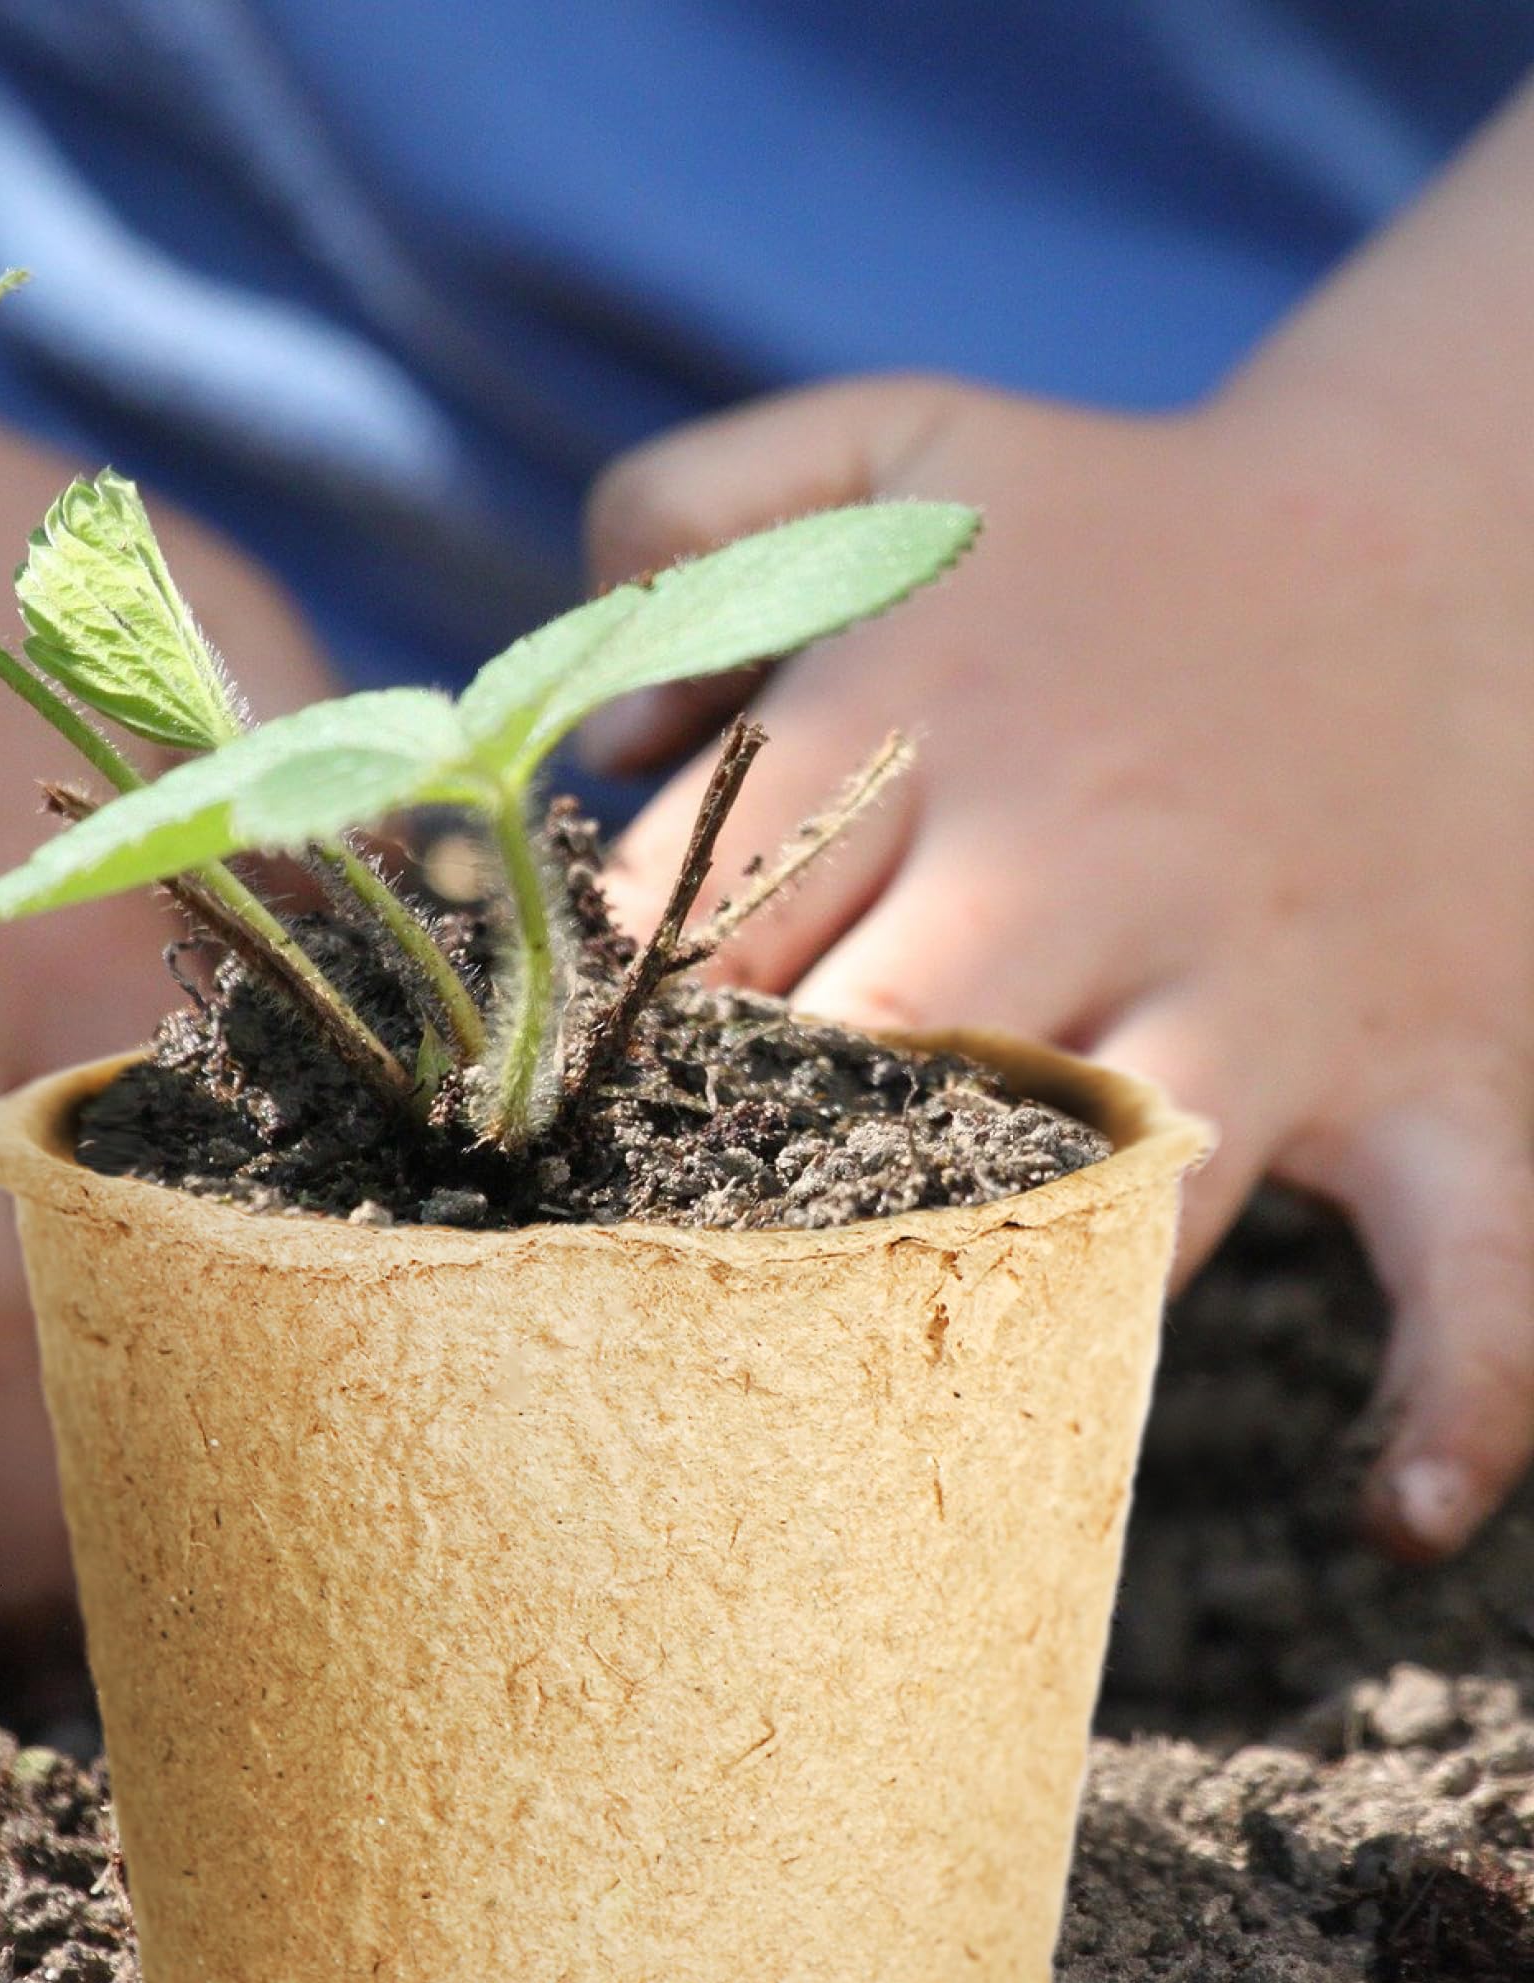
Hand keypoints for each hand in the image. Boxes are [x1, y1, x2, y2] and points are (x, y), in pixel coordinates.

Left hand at [583, 369, 1533, 1559]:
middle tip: (668, 1260)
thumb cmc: (1118, 524)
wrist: (1448, 523)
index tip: (561, 1115)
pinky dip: (1454, 1397)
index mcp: (937, 709)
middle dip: (751, 1170)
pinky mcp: (1433, 1066)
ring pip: (1109, 1194)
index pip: (702, 920)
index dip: (612, 1031)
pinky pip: (1476, 1261)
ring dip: (996, 1300)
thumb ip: (688, 518)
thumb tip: (597, 742)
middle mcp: (1090, 852)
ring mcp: (1272, 978)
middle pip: (864, 1061)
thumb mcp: (893, 445)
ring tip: (873, 1401)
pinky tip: (1380, 1515)